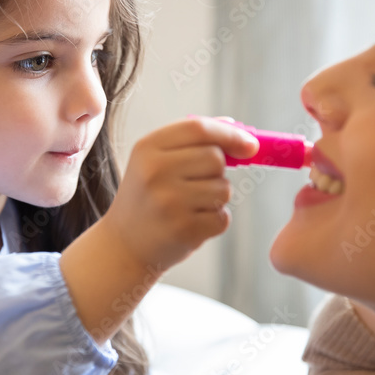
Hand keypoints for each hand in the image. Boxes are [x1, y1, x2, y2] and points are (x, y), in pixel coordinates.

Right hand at [102, 117, 259, 270]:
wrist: (123, 245)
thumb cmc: (147, 197)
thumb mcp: (154, 160)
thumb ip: (192, 140)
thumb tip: (238, 129)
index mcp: (147, 149)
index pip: (199, 129)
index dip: (230, 134)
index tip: (251, 145)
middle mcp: (155, 173)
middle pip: (215, 158)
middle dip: (219, 170)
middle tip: (199, 183)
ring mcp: (169, 203)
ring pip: (223, 189)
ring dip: (216, 197)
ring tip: (190, 206)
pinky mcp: (184, 230)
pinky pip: (222, 217)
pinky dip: (214, 221)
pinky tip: (191, 224)